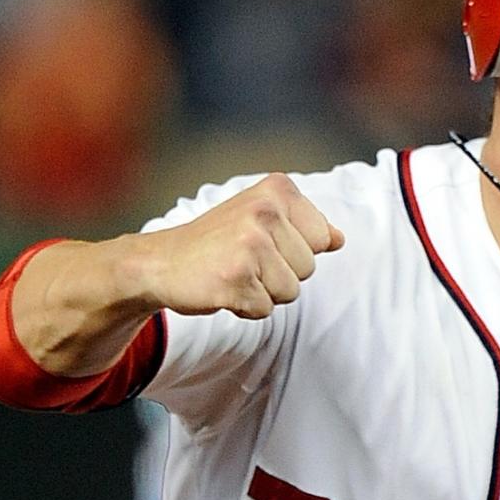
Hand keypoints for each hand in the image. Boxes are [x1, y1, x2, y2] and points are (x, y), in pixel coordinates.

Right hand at [142, 173, 344, 318]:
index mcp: (278, 189)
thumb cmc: (216, 242)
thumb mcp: (261, 220)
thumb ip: (303, 227)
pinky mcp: (237, 278)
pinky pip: (265, 309)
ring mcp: (251, 244)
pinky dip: (245, 307)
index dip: (295, 250)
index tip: (261, 241)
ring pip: (290, 291)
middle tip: (243, 260)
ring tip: (234, 272)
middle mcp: (265, 211)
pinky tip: (222, 287)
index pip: (323, 239)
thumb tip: (339, 238)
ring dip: (263, 292)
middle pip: (309, 268)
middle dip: (280, 274)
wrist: (159, 262)